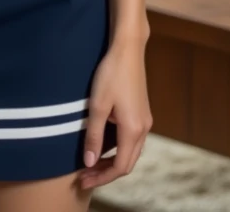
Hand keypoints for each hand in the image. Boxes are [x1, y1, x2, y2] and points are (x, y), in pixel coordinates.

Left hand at [78, 36, 152, 189]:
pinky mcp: (142, 112)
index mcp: (133, 129)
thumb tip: (89, 162)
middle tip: (85, 176)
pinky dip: (118, 148)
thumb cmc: (111, 73)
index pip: (120, 167)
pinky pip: (132, 140)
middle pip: (127, 163)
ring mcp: (145, 120)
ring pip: (131, 152)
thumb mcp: (97, 105)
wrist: (127, 48)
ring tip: (91, 162)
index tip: (83, 180)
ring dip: (113, 161)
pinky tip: (103, 144)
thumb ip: (94, 136)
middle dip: (106, 172)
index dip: (102, 177)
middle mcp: (143, 129)